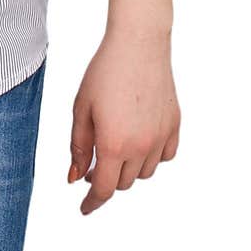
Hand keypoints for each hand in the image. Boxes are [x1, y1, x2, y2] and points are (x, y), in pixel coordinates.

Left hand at [67, 27, 179, 214]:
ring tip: (116, 143)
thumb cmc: (104, 71)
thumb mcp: (81, 108)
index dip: (92, 203)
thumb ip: (79, 146)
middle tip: (93, 162)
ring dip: (129, 168)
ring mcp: (161, 137)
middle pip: (124, 183)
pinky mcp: (175, 125)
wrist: (138, 42)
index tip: (84, 208)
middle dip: (107, 178)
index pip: (104, 189)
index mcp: (114, 144)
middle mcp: (141, 146)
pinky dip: (152, 156)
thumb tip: (76, 177)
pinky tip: (140, 139)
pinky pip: (165, 156)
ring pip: (145, 173)